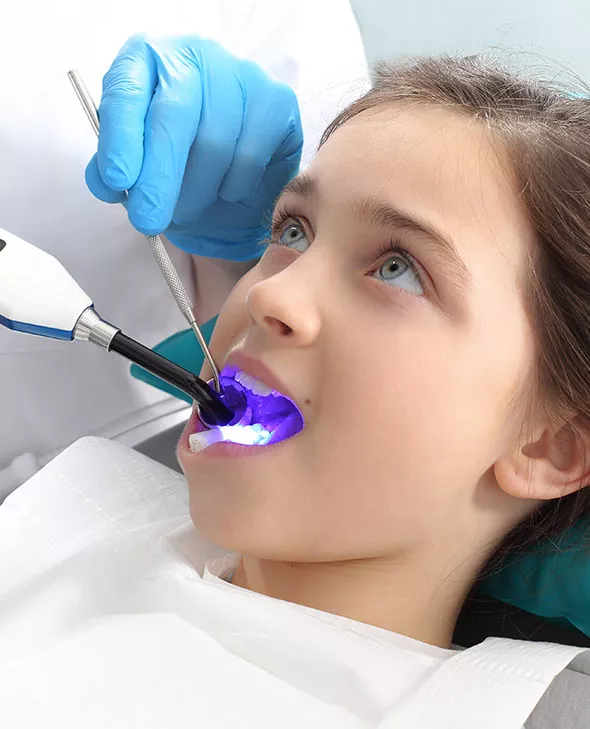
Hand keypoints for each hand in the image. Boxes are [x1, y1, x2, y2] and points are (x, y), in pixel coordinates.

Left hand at [86, 34, 302, 260]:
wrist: (230, 181)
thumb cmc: (177, 168)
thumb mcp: (137, 169)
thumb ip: (114, 172)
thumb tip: (106, 183)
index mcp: (147, 61)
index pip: (127, 91)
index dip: (121, 138)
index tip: (117, 180)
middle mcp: (195, 56)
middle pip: (175, 115)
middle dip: (159, 177)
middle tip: (148, 220)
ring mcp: (241, 75)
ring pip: (215, 142)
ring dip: (196, 192)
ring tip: (186, 210)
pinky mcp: (276, 102)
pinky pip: (250, 156)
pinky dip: (232, 187)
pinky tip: (223, 192)